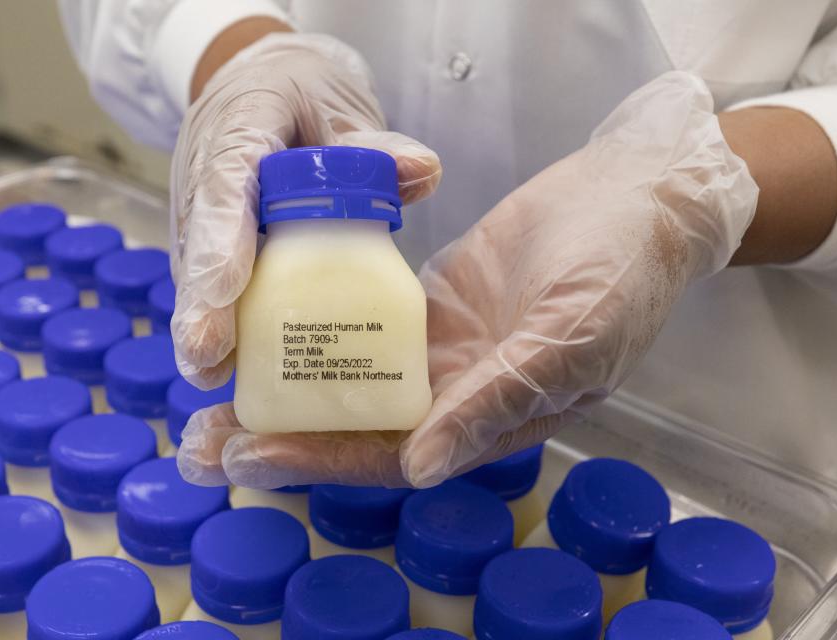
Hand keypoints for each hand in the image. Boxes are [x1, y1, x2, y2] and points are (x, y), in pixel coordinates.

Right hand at [170, 32, 441, 387]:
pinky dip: (220, 316)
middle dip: (200, 302)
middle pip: (198, 241)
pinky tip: (230, 362)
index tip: (226, 290)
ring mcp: (200, 207)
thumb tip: (424, 170)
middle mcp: (206, 172)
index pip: (224, 184)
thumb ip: (374, 145)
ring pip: (196, 266)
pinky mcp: (207, 235)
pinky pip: (210, 276)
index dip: (223, 240)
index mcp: (238, 128)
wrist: (256, 84)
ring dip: (203, 321)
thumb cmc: (300, 95)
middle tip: (208, 357)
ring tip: (213, 374)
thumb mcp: (337, 105)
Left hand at [177, 71, 758, 488]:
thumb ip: (499, 399)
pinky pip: (362, 321)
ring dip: (287, 389)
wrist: (635, 199)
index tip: (251, 455)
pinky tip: (267, 329)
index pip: (394, 458)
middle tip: (201, 440)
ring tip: (214, 392)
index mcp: (492, 421)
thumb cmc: (623, 272)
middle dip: (282, 437)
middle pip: (357, 429)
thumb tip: (424, 463)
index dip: (322, 462)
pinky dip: (315, 330)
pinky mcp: (428, 304)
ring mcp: (440, 349)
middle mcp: (457, 396)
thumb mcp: (570, 337)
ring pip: (350, 381)